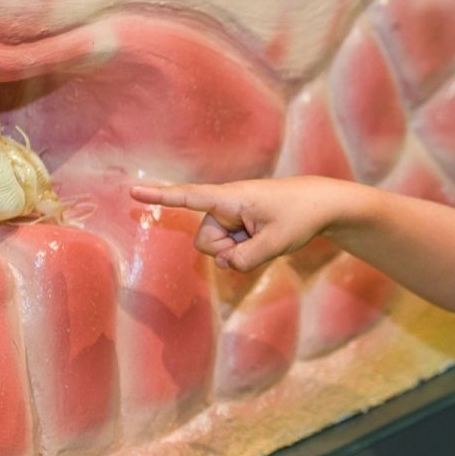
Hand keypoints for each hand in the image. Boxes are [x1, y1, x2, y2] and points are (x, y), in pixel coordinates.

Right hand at [130, 177, 337, 270]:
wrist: (321, 203)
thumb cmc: (299, 215)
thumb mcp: (276, 242)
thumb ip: (246, 258)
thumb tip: (224, 264)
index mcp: (231, 198)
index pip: (189, 197)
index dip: (161, 197)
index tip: (133, 192)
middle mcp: (225, 205)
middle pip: (205, 241)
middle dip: (224, 251)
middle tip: (256, 242)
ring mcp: (232, 215)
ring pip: (217, 247)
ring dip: (237, 251)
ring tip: (264, 237)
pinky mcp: (238, 224)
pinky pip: (230, 247)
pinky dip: (244, 250)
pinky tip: (264, 239)